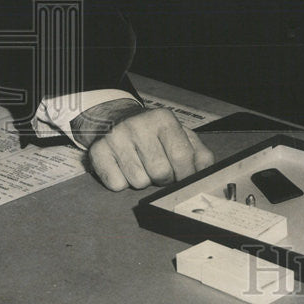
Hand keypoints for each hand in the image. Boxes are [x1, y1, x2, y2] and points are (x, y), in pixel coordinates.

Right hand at [73, 99, 214, 190]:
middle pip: (160, 172)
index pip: (182, 156)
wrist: (116, 118)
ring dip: (144, 181)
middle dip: (165, 179)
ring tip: (142, 166)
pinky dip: (123, 183)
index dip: (186, 174)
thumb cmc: (154, 132)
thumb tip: (205, 173)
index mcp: (164, 119)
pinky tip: (124, 168)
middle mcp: (139, 125)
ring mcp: (116, 137)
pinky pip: (117, 185)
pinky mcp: (98, 151)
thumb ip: (198, 153)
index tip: (184, 178)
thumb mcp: (180, 135)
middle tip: (162, 171)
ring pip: (139, 182)